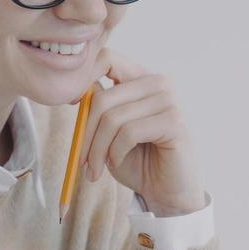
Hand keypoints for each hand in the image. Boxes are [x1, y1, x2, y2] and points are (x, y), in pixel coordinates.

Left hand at [78, 47, 203, 214]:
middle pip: (103, 98)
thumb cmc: (137, 161)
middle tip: (81, 161)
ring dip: (98, 150)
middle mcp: (158, 83)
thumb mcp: (110, 131)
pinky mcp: (174, 122)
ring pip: (113, 119)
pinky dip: (116, 152)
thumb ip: (100, 106)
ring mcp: (169, 100)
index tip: (74, 106)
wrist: (165, 191)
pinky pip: (129, 133)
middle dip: (86, 134)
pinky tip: (117, 163)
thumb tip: (82, 89)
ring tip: (96, 168)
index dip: (84, 77)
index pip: (107, 58)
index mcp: (141, 79)